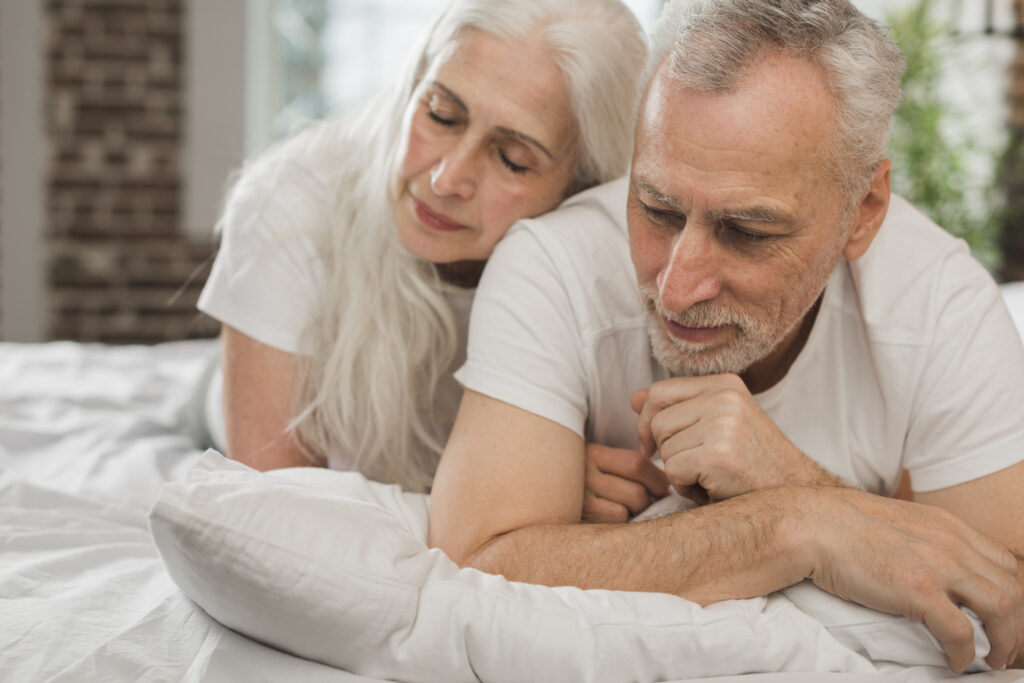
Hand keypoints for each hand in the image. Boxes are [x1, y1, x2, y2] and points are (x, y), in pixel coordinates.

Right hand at [581, 443, 668, 522]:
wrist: (541, 486)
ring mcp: (580, 501)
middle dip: (649, 500)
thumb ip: (624, 463)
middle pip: (636, 493)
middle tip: (649, 500)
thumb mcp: (597, 457)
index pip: (636, 464)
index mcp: (593, 454)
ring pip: (626, 512)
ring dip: (635, 513)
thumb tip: (666, 481)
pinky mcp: (577, 520)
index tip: (662, 486)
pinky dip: (620, 523)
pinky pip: (612, 524)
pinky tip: (616, 517)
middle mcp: (584, 476)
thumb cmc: (582, 474)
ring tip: (630, 508)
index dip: (657, 477)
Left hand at [631, 374, 839, 499]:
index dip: (647, 420)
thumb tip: (633, 397)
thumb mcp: (719, 424)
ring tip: (709, 476)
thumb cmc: (753, 464)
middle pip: (657, 422)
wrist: (795, 496)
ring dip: (678, 471)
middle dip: (665, 450)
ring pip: (663, 448)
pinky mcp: (719, 455)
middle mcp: (725, 398)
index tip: (653, 444)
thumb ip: (678, 408)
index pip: (660, 391)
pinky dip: (685, 488)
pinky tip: (711, 489)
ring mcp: (723, 424)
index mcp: (725, 384)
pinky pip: (672, 472)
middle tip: (696, 465)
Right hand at [802, 487, 1023, 672]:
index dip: (1012, 595)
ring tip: (990, 659)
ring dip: (1003, 640)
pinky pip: (961, 632)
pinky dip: (965, 653)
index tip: (1002, 619)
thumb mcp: (899, 523)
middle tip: (1003, 648)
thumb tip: (931, 567)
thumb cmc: (842, 527)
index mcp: (947, 526)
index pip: (1004, 562)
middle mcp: (951, 542)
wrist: (812, 524)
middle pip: (1012, 587)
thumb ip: (924, 540)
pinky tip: (956, 662)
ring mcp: (937, 565)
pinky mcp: (918, 590)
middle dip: (1016, 624)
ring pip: (1002, 608)